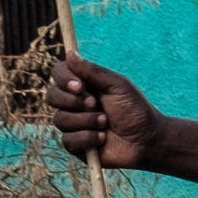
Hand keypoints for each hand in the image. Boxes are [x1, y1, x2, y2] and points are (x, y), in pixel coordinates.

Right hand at [46, 57, 162, 169]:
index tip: (80, 86)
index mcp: (83, 84)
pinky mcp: (75, 144)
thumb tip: (69, 53)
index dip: (63, 79)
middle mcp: (74, 103)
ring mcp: (73, 124)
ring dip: (85, 121)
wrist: (146, 140)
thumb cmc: (134, 109)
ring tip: (105, 122)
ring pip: (60, 119)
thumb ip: (92, 71)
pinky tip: (102, 138)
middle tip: (95, 104)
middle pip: (51, 96)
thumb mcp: (116, 85)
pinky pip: (68, 140)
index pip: (58, 74)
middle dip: (73, 102)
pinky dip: (87, 138)